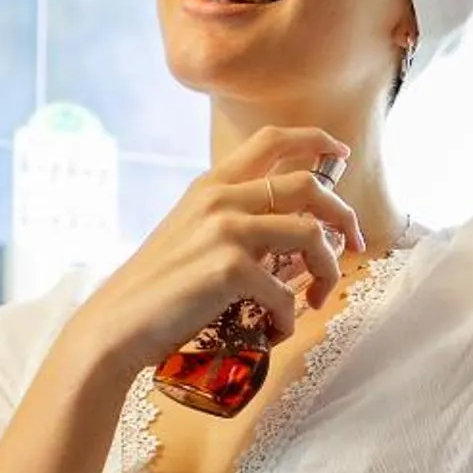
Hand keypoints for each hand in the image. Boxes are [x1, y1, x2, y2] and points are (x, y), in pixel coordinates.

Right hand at [75, 125, 365, 375]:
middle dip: (344, 214)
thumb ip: (236, 225)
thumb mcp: (192, 237)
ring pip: (311, 234)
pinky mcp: (232, 268)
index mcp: (212, 184)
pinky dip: (289, 317)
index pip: (272, 140)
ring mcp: (227, 229)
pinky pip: (287, 292)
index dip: (315, 140)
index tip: (341, 155)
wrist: (118, 323)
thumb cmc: (157, 290)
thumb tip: (292, 244)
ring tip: (317, 299)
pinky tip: (275, 331)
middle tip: (355, 244)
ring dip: (327, 271)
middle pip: (308, 186)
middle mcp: (222, 197)